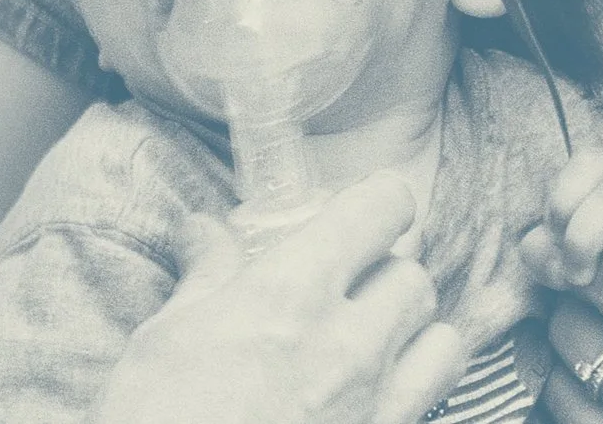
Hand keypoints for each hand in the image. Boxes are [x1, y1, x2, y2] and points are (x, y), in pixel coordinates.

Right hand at [93, 171, 467, 423]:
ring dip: (415, 333)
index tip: (368, 207)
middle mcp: (350, 344)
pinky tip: (370, 398)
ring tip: (377, 340)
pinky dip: (412, 392)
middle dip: (388, 273)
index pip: (380, 210)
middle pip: (414, 276)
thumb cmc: (158, 421)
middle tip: (352, 285)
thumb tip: (203, 230)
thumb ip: (205, 276)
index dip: (380, 201)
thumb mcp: (163, 339)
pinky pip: (429, 406)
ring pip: (443, 342)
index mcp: (292, 293)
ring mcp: (375, 407)